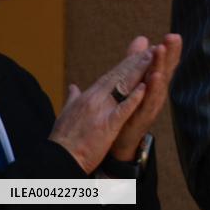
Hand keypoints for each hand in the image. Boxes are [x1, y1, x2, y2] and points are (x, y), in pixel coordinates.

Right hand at [48, 47, 151, 172]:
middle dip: (135, 62)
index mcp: (87, 97)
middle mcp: (94, 100)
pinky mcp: (107, 125)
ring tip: (152, 58)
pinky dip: (134, 98)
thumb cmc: (63, 140)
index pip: (110, 76)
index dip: (125, 64)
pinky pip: (123, 110)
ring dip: (138, 71)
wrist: (58, 160)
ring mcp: (101, 111)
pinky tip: (144, 88)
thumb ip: (73, 98)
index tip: (138, 53)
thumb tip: (73, 86)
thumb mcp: (66, 114)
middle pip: (118, 76)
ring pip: (123, 87)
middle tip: (151, 49)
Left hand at [110, 33, 182, 160]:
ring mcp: (152, 105)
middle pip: (166, 70)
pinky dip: (151, 90)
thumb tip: (143, 38)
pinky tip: (152, 78)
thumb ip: (137, 60)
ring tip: (161, 51)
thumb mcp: (135, 81)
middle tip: (173, 37)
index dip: (170, 50)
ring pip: (159, 84)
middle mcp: (157, 93)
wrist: (121, 138)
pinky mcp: (143, 116)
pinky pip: (148, 102)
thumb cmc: (131, 107)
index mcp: (155, 83)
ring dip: (160, 66)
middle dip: (170, 54)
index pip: (165, 64)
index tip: (174, 35)